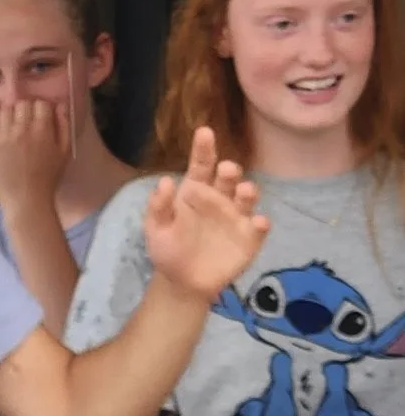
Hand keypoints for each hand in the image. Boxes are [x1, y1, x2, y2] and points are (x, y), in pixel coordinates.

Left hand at [0, 95, 69, 216]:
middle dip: (26, 109)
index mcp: (43, 129)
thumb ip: (64, 125)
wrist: (26, 199)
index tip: (41, 118)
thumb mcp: (65, 151)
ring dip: (9, 114)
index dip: (41, 109)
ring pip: (5, 110)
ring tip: (12, 126)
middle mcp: (22, 129)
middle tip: (26, 122)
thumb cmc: (49, 177)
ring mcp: (4, 136)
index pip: (40, 103)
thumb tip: (60, 104)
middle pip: (22, 103)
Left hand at [144, 127, 268, 302]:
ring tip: (243, 190)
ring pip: (247, 198)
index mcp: (196, 192)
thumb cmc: (169, 249)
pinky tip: (258, 222)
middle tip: (226, 170)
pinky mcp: (250, 238)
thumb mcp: (156, 229)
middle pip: (228, 179)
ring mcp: (237, 217)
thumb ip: (158, 207)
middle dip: (230, 172)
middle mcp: (220, 199)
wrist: (182, 282)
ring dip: (248, 192)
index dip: (204, 149)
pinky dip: (260, 224)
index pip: (201, 166)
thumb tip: (164, 182)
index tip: (204, 132)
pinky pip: (258, 228)